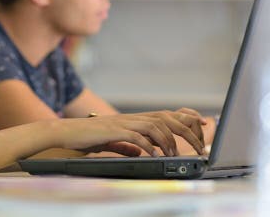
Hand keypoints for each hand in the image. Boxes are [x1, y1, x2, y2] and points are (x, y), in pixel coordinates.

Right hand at [55, 112, 201, 156]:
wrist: (66, 132)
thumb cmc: (88, 136)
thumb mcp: (113, 141)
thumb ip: (128, 144)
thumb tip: (142, 151)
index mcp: (135, 119)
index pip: (166, 114)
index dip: (186, 117)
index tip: (202, 123)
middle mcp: (133, 117)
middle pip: (167, 118)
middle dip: (187, 132)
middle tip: (199, 147)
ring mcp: (124, 123)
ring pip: (156, 126)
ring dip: (169, 142)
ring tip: (175, 155)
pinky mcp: (114, 131)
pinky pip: (137, 137)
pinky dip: (148, 147)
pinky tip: (153, 156)